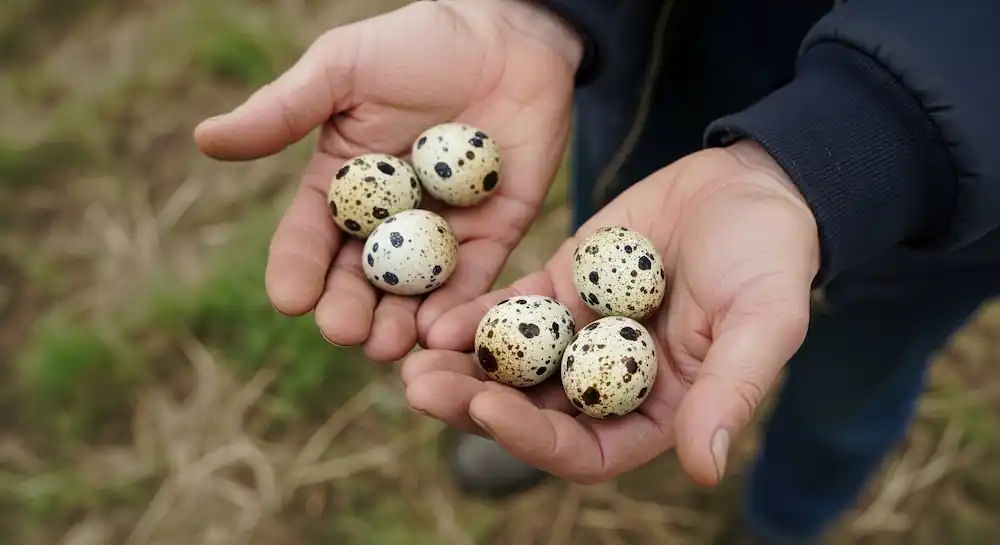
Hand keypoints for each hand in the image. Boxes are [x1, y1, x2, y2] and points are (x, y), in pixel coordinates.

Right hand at [193, 0, 581, 360]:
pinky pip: (474, 281)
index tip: (288, 299)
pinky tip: (442, 329)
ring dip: (398, 323)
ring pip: (412, 293)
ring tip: (386, 344)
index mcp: (340, 187)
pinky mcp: (493, 237)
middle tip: (343, 331)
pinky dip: (458, 308)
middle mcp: (386, 221)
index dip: (296, 269)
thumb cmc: (418, 42)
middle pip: (359, 279)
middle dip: (348, 308)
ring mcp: (439, 233)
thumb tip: (205, 138)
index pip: (308, 238)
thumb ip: (283, 110)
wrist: (509, 34)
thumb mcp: (342, 69)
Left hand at [401, 141, 820, 484]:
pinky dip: (472, 316)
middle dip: (472, 406)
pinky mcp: (560, 287)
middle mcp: (608, 383)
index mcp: (656, 411)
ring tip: (409, 355)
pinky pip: (510, 310)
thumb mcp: (764, 322)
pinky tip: (433, 314)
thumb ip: (729, 392)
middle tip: (418, 388)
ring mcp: (579, 335)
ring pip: (510, 365)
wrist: (752, 185)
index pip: (586, 450)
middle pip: (531, 413)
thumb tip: (702, 469)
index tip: (488, 410)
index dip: (533, 441)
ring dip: (458, 367)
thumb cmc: (771, 258)